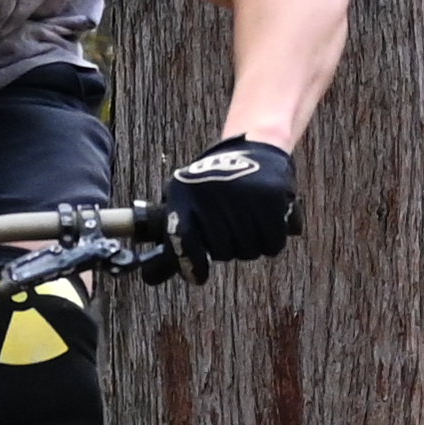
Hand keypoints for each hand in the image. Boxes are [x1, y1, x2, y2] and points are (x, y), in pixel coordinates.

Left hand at [163, 135, 296, 268]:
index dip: (189, 262)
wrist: (256, 146)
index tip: (198, 277)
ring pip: (247, 251)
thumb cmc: (217, 182)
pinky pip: (271, 244)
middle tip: (230, 230)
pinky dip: (270, 241)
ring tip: (247, 223)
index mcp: (186, 192)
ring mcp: (244, 195)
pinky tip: (266, 225)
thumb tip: (150, 278)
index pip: (182, 238)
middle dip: (226, 248)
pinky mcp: (272, 199)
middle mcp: (213, 193)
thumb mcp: (188, 197)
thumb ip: (175, 235)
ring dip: (248, 245)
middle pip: (220, 251)